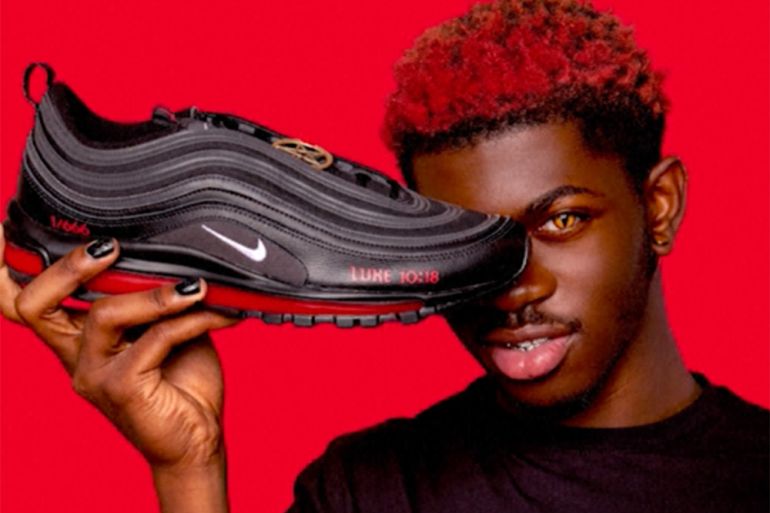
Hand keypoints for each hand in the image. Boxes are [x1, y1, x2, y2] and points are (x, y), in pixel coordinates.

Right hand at [0, 225, 238, 511]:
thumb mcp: (166, 327)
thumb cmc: (181, 381)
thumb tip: (177, 252)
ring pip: (103, 314)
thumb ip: (155, 296)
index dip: (6, 265)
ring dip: (155, 293)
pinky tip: (215, 313)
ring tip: (196, 286)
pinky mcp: (121, 388)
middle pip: (32, 305)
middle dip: (67, 266)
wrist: (197, 439)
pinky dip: (188, 319)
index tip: (6, 223)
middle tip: (110, 246)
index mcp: (77, 338)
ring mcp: (93, 374)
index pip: (24, 300)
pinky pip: (153, 339)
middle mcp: (75, 355)